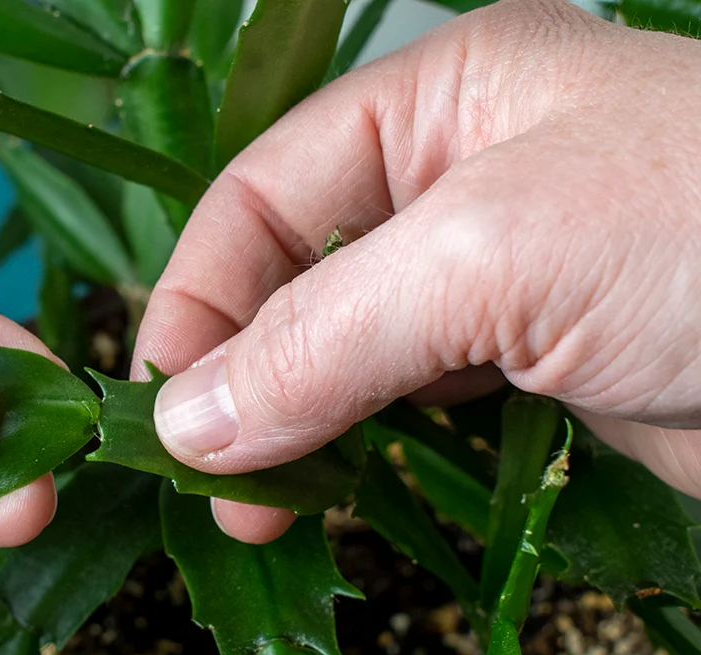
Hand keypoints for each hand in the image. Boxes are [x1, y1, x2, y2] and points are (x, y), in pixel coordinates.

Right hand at [135, 0, 700, 541]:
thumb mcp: (494, 256)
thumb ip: (323, 335)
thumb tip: (187, 422)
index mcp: (441, 99)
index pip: (263, 191)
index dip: (199, 295)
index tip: (164, 406)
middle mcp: (460, 179)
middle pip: (295, 277)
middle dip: (240, 374)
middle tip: (211, 482)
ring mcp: (499, 277)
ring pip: (346, 351)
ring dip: (293, 425)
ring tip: (263, 508)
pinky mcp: (537, 365)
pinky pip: (410, 406)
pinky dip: (361, 452)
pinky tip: (334, 494)